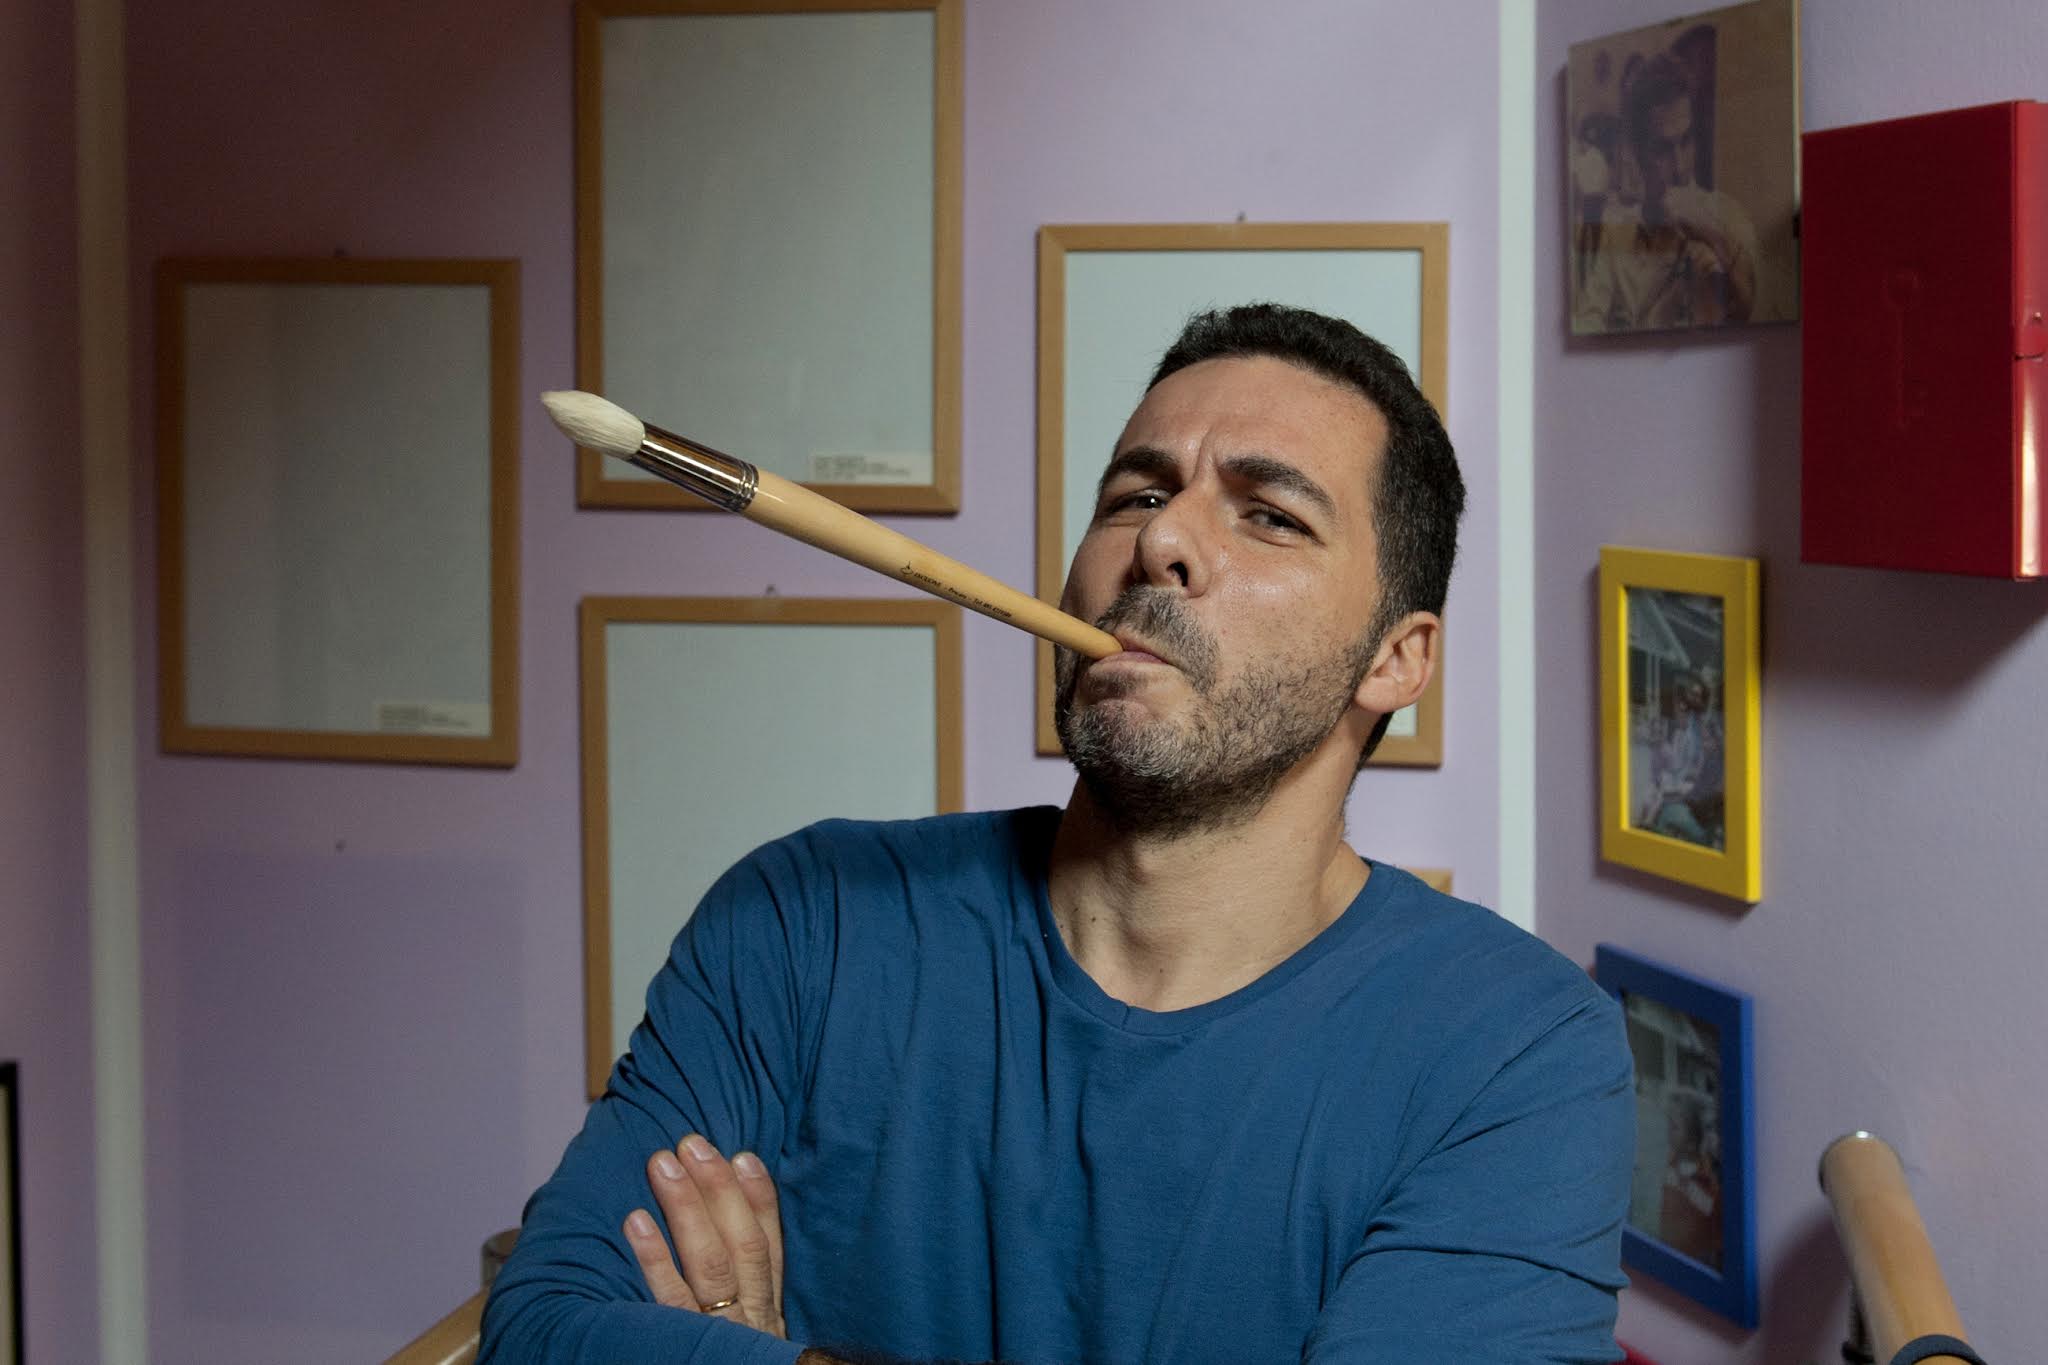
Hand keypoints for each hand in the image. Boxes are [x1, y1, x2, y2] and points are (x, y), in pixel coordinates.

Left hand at [624, 1133, 785, 1338]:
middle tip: (692, 1143)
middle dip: (719, 1188)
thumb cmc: (733, 1364)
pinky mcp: (688, 1349)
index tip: (744, 1157)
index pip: (770, 1246)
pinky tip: (636, 1221)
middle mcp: (754, 1316)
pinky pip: (672, 1301)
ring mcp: (724, 1332)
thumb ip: (744, 1291)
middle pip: (744, 1244)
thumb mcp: (752, 1332)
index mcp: (769, 1310)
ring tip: (663, 1164)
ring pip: (712, 1263)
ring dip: (687, 1207)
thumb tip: (722, 1225)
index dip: (760, 1199)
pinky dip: (656, 1259)